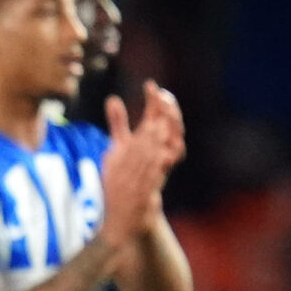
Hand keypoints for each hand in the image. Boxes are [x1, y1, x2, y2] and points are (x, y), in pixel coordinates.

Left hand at [98, 83, 185, 242]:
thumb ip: (119, 123)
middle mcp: (162, 144)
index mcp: (152, 136)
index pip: (158, 111)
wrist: (132, 205)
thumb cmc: (128, 175)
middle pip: (172, 120)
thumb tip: (113, 98)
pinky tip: (162, 136)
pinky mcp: (165, 172)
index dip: (156, 97)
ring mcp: (165, 158)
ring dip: (173, 123)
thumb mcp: (120, 146)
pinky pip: (173, 156)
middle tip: (161, 95)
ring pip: (177, 136)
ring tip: (164, 112)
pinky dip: (170, 146)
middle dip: (168, 106)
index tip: (149, 84)